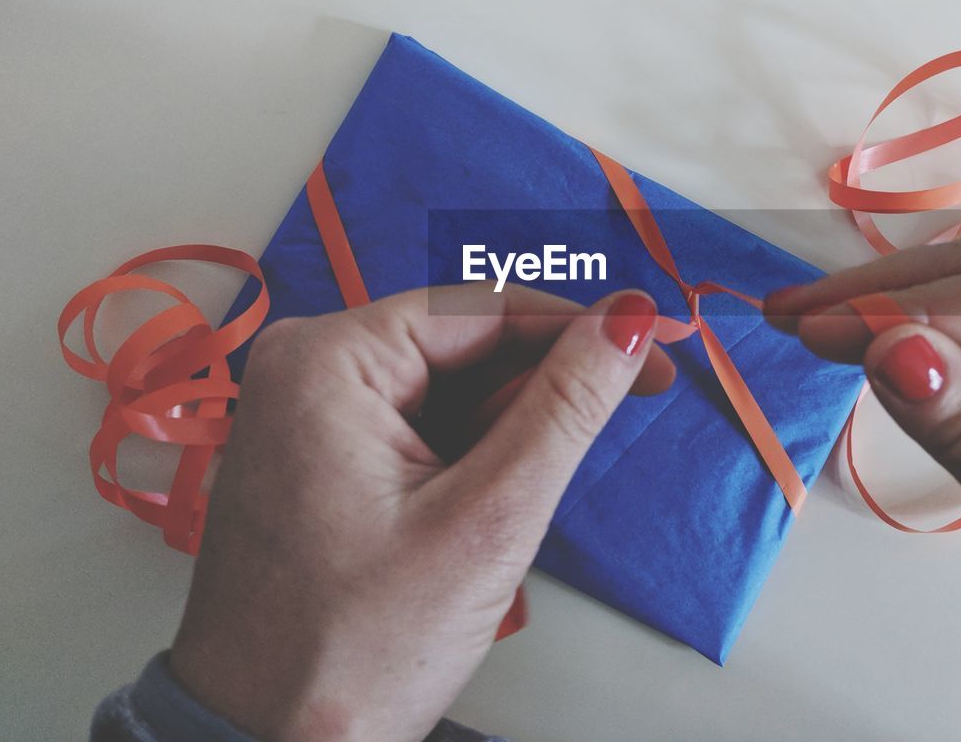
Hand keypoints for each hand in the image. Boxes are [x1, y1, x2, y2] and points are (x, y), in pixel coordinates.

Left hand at [169, 283, 672, 741]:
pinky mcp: (316, 455)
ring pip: (443, 386)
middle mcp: (303, 367)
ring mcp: (304, 412)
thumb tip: (627, 318)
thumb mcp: (489, 519)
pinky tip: (489, 499)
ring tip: (527, 494)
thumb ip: (565, 407)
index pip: (479, 310)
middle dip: (543, 382)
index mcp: (325, 360)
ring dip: (507, 426)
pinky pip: (414, 423)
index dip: (578, 326)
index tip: (656, 342)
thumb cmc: (360, 650)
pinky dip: (468, 451)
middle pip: (460, 344)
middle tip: (631, 405)